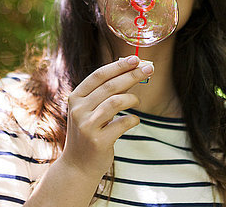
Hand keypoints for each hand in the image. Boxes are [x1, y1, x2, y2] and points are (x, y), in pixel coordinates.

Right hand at [59, 55, 153, 177]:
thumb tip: (131, 72)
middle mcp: (78, 109)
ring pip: (116, 101)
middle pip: (110, 86)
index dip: (118, 65)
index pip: (99, 75)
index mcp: (75, 97)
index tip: (136, 59)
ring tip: (137, 102)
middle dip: (132, 75)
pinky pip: (123, 123)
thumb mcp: (90, 110)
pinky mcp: (98, 141)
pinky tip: (134, 120)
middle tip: (149, 69)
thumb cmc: (89, 133)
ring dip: (133, 98)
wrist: (77, 166)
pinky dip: (133, 119)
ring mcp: (87, 126)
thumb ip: (105, 93)